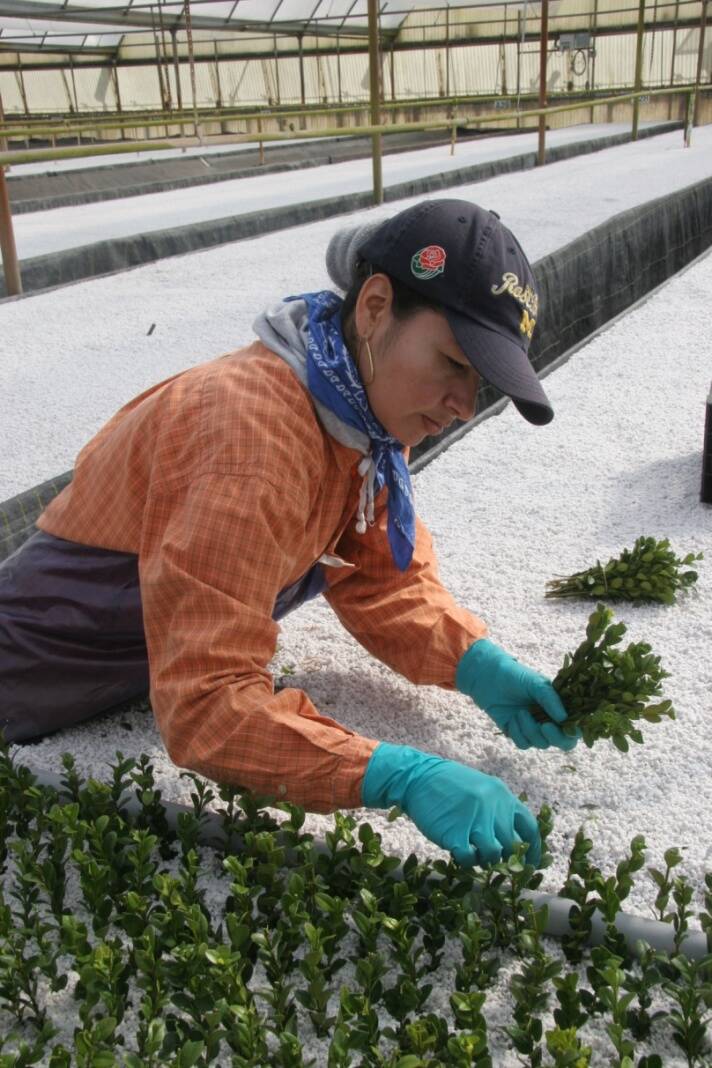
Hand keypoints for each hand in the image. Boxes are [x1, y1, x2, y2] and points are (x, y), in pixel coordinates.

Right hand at [361, 742, 540, 867]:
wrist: (417, 777)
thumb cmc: (448, 785)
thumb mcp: (481, 789)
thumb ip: (497, 810)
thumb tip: (510, 840)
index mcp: (502, 795)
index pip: (529, 827)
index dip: (532, 849)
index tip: (530, 864)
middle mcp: (494, 807)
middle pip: (512, 845)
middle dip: (504, 857)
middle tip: (491, 857)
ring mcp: (475, 820)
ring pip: (494, 855)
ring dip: (485, 860)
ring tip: (473, 853)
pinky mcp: (456, 833)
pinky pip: (470, 859)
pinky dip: (467, 861)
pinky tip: (459, 852)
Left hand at [456, 639, 579, 750]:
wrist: (488, 678)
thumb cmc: (516, 676)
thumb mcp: (536, 683)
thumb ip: (551, 699)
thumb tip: (564, 719)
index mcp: (559, 707)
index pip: (574, 726)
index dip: (574, 731)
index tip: (565, 726)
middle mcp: (550, 720)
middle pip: (563, 743)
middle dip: (555, 737)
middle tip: (545, 726)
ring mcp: (534, 729)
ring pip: (541, 743)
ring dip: (530, 730)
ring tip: (520, 712)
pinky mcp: (518, 734)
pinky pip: (524, 744)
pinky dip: (518, 733)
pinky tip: (513, 719)